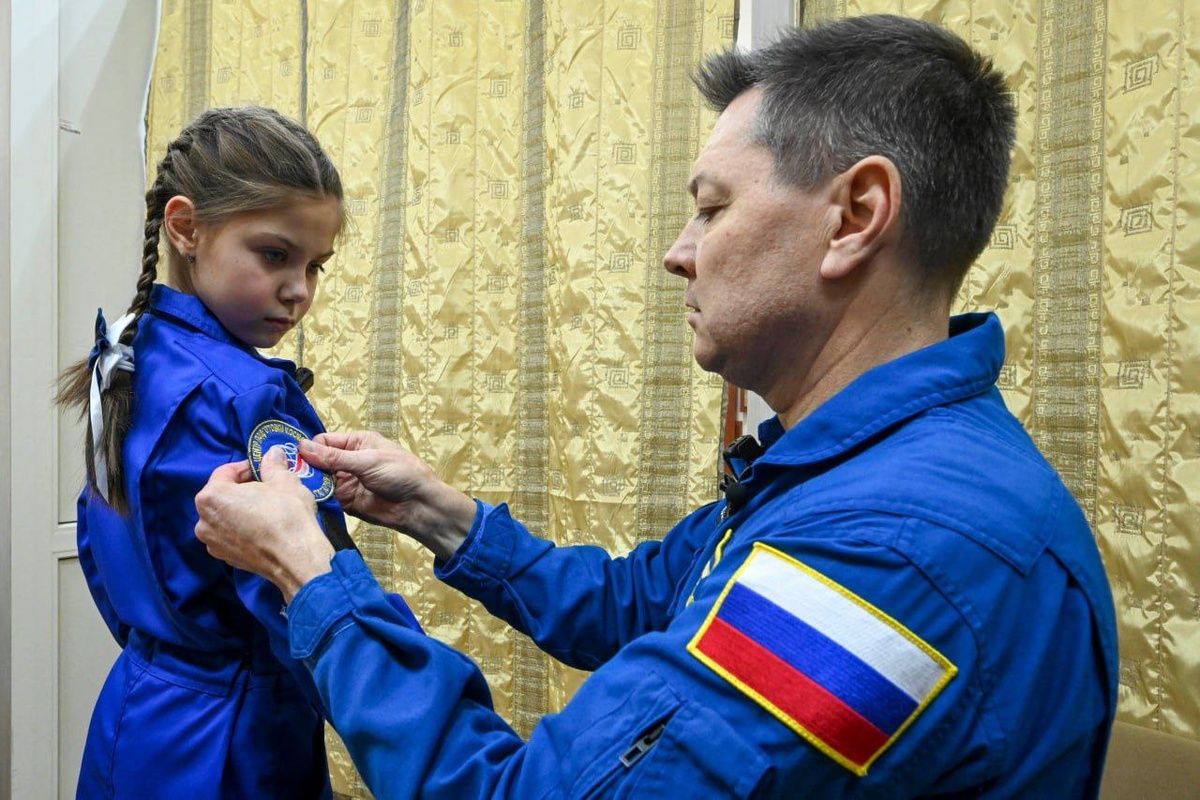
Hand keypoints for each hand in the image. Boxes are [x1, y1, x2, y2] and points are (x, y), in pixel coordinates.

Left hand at [195, 447, 334, 600]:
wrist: (297, 558)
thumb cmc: (286, 515)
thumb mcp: (284, 480)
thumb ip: (273, 465)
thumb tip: (273, 454)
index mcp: (211, 496)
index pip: (225, 472)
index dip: (247, 467)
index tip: (264, 468)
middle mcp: (204, 521)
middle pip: (222, 496)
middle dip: (243, 489)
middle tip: (268, 487)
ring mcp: (213, 543)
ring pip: (226, 517)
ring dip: (243, 510)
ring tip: (268, 509)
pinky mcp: (226, 559)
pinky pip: (232, 536)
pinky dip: (244, 529)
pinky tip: (265, 529)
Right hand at [300, 431, 475, 560]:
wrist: (418, 505)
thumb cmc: (401, 473)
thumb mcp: (368, 460)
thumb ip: (335, 457)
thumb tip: (303, 447)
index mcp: (355, 443)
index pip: (323, 442)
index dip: (308, 449)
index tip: (293, 458)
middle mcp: (347, 461)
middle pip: (316, 462)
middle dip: (304, 467)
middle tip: (287, 475)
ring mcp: (345, 482)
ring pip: (318, 481)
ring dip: (308, 484)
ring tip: (292, 488)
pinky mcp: (345, 501)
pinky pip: (325, 498)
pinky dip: (316, 499)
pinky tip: (304, 500)